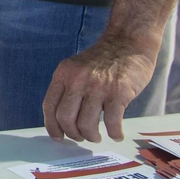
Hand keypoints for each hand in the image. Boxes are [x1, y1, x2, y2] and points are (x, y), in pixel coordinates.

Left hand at [42, 33, 159, 142]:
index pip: (49, 106)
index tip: (58, 137)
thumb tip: (63, 121)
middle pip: (65, 118)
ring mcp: (98, 86)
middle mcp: (78, 79)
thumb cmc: (105, 60)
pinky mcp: (119, 92)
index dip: (52, 126)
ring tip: (97, 136)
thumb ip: (69, 88)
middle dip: (73, 134)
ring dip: (91, 136)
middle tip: (82, 137)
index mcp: (64, 73)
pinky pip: (112, 122)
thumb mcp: (78, 68)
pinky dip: (114, 134)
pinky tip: (117, 135)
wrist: (129, 41)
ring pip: (86, 124)